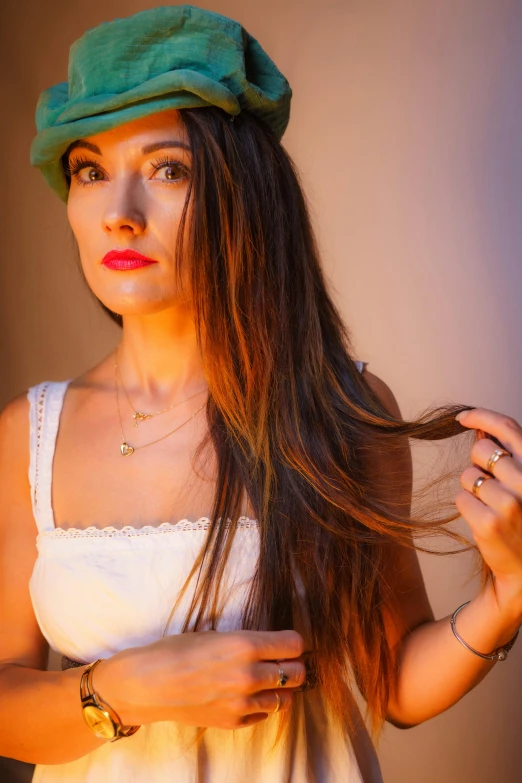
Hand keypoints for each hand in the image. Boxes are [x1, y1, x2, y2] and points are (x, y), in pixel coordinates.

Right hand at [95, 629, 305, 729]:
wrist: (148, 684)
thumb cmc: (177, 651)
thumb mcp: (216, 634)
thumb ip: (247, 642)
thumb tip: (273, 646)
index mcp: (245, 645)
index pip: (294, 644)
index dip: (293, 642)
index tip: (286, 643)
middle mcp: (249, 675)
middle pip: (298, 673)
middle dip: (294, 665)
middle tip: (283, 662)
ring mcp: (243, 702)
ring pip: (285, 698)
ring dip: (280, 688)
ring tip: (265, 680)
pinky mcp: (234, 722)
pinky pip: (264, 715)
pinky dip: (261, 706)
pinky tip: (247, 695)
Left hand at [455, 407, 521, 625]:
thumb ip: (507, 458)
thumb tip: (480, 429)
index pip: (509, 429)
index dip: (482, 417)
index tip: (462, 417)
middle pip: (481, 451)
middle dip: (478, 465)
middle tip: (491, 487)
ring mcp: (510, 503)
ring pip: (468, 475)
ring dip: (472, 488)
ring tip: (491, 507)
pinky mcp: (489, 523)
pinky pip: (461, 498)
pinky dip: (466, 506)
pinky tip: (483, 520)